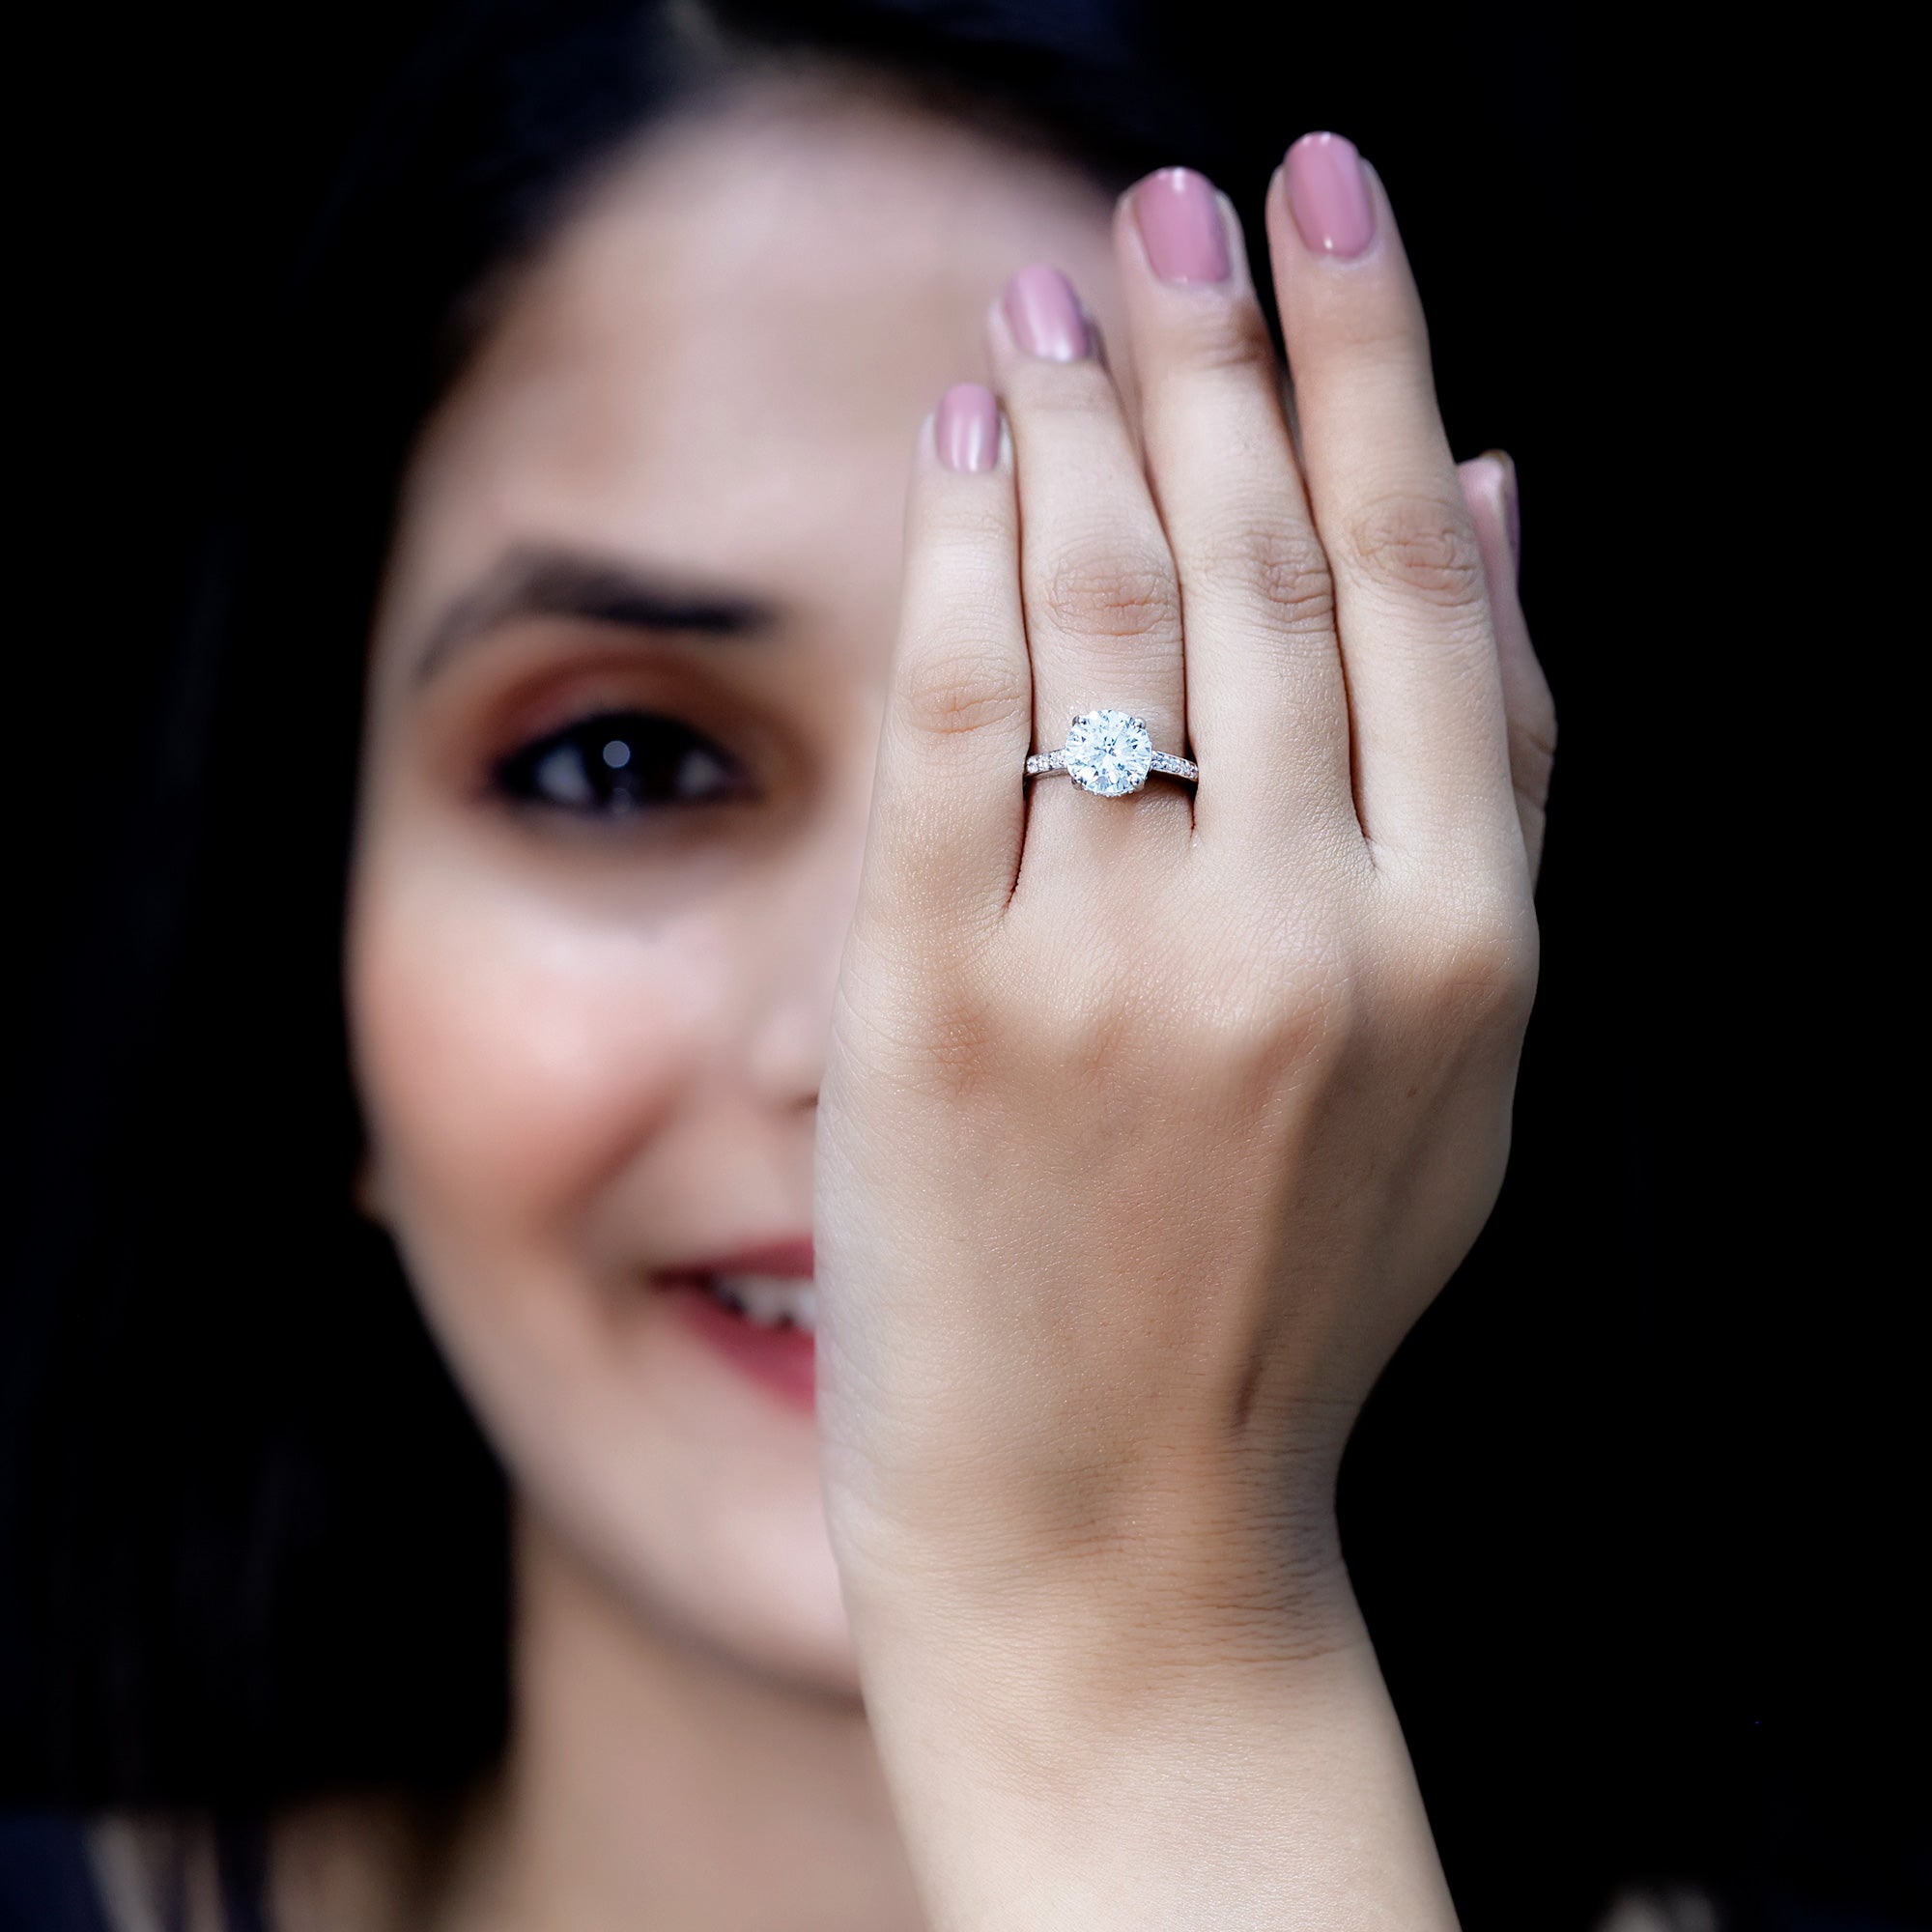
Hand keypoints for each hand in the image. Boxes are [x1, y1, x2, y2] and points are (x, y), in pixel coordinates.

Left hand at [815, 137, 1551, 1928]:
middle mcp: (1306, 933)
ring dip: (1077, 416)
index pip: (1425, 578)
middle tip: (1172, 198)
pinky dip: (954, 553)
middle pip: (1268, 562)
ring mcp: (1117, 973)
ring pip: (1108, 608)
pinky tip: (956, 437)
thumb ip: (1500, 781)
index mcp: (1465, 940)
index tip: (1330, 197)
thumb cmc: (1289, 1300)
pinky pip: (951, 718)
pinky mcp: (941, 1011)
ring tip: (1053, 290)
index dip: (1374, 360)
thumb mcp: (1462, 1066)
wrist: (1120, 1532)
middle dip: (1215, 347)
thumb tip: (1511, 499)